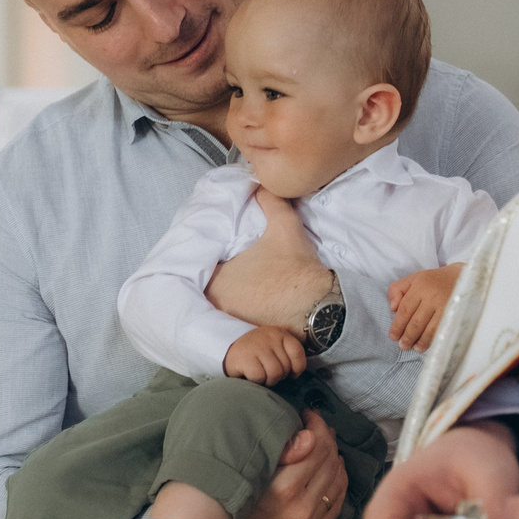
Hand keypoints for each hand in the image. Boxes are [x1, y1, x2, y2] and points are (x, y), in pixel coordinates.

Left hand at [205, 190, 335, 328]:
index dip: (203, 254)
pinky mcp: (245, 333)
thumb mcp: (285, 227)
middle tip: (219, 261)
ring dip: (222, 292)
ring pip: (217, 302)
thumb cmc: (298, 271)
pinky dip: (233, 307)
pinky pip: (230, 317)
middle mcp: (218, 306)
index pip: (197, 265)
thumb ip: (270, 202)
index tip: (210, 247)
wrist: (320, 308)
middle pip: (205, 284)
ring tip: (231, 278)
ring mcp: (230, 323)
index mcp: (218, 282)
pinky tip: (244, 297)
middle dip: (210, 273)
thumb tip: (261, 185)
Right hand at [220, 410, 350, 518]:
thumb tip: (309, 435)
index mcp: (283, 492)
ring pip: (338, 482)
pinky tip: (331, 470)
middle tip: (317, 426)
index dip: (316, 425)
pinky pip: (336, 505)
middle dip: (326, 438)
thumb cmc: (224, 497)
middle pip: (330, 463)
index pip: (316, 448)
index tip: (307, 415)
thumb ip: (280, 452)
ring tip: (324, 445)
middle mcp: (300, 512)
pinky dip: (338, 483)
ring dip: (334, 459)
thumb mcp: (246, 469)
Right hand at [223, 323, 308, 384]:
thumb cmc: (255, 352)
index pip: (298, 352)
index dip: (297, 367)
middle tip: (267, 371)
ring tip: (260, 374)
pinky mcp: (246, 358)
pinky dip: (256, 380)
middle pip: (286, 367)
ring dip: (268, 380)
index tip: (291, 373)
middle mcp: (270, 337)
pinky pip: (260, 377)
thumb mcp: (273, 346)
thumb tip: (296, 374)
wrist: (228, 348)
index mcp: (280, 334)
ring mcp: (258, 347)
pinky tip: (250, 373)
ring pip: (275, 374)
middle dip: (279, 375)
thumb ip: (287, 355)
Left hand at [387, 264, 460, 351]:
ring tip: (414, 348)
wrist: (463, 277)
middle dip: (407, 337)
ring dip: (420, 342)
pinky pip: (442, 332)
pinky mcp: (456, 315)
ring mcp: (446, 307)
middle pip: (416, 322)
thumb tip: (392, 308)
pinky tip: (427, 345)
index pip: (405, 310)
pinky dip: (433, 341)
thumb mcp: (414, 279)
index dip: (397, 325)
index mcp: (421, 286)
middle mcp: (433, 297)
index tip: (393, 336)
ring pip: (430, 330)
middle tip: (402, 345)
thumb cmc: (434, 280)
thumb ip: (397, 290)